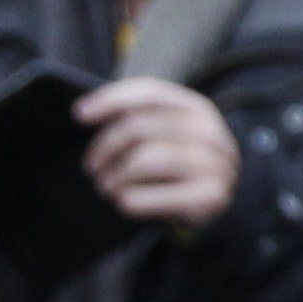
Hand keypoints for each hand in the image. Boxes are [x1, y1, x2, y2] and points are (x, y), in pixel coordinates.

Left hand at [76, 78, 243, 228]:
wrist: (223, 209)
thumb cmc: (182, 169)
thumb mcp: (168, 137)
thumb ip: (140, 120)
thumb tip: (83, 111)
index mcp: (197, 109)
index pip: (149, 92)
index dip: (110, 99)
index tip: (79, 115)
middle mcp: (210, 132)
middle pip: (139, 127)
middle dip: (105, 147)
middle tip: (92, 167)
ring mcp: (215, 164)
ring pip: (145, 160)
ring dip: (115, 176)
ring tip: (106, 187)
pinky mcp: (212, 195)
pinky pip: (156, 195)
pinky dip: (132, 200)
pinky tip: (125, 203)